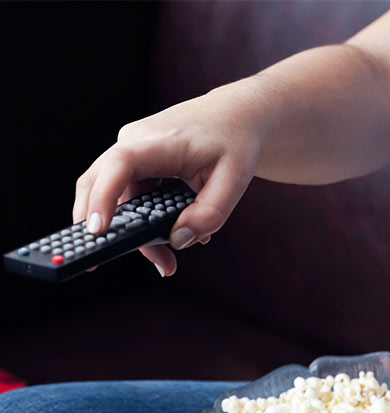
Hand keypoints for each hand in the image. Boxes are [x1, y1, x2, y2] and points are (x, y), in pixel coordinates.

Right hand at [72, 81, 263, 275]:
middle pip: (99, 184)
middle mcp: (134, 141)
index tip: (97, 230)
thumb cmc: (235, 142)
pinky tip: (169, 238)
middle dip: (108, 228)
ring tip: (166, 261)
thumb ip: (210, 212)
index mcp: (159, 140)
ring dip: (132, 231)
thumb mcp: (235, 180)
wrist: (236, 116)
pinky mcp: (136, 161)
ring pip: (114, 195)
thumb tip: (180, 240)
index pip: (119, 165)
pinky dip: (141, 220)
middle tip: (120, 262)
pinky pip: (126, 194)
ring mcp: (131, 150)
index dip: (103, 197)